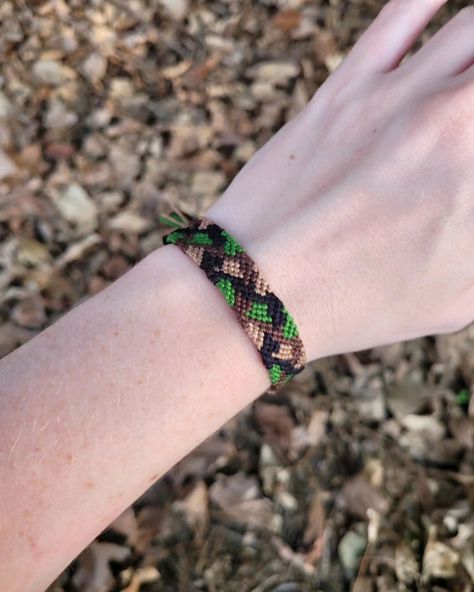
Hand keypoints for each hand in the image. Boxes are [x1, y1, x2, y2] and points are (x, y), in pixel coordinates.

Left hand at [207, 0, 473, 360]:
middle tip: (466, 125)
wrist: (263, 288)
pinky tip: (448, 5)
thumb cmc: (362, 305)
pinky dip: (432, 0)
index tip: (470, 171)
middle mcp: (452, 119)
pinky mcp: (344, 87)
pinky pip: (401, 14)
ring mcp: (395, 95)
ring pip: (473, 28)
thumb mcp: (460, 295)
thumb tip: (473, 202)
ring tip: (470, 70)